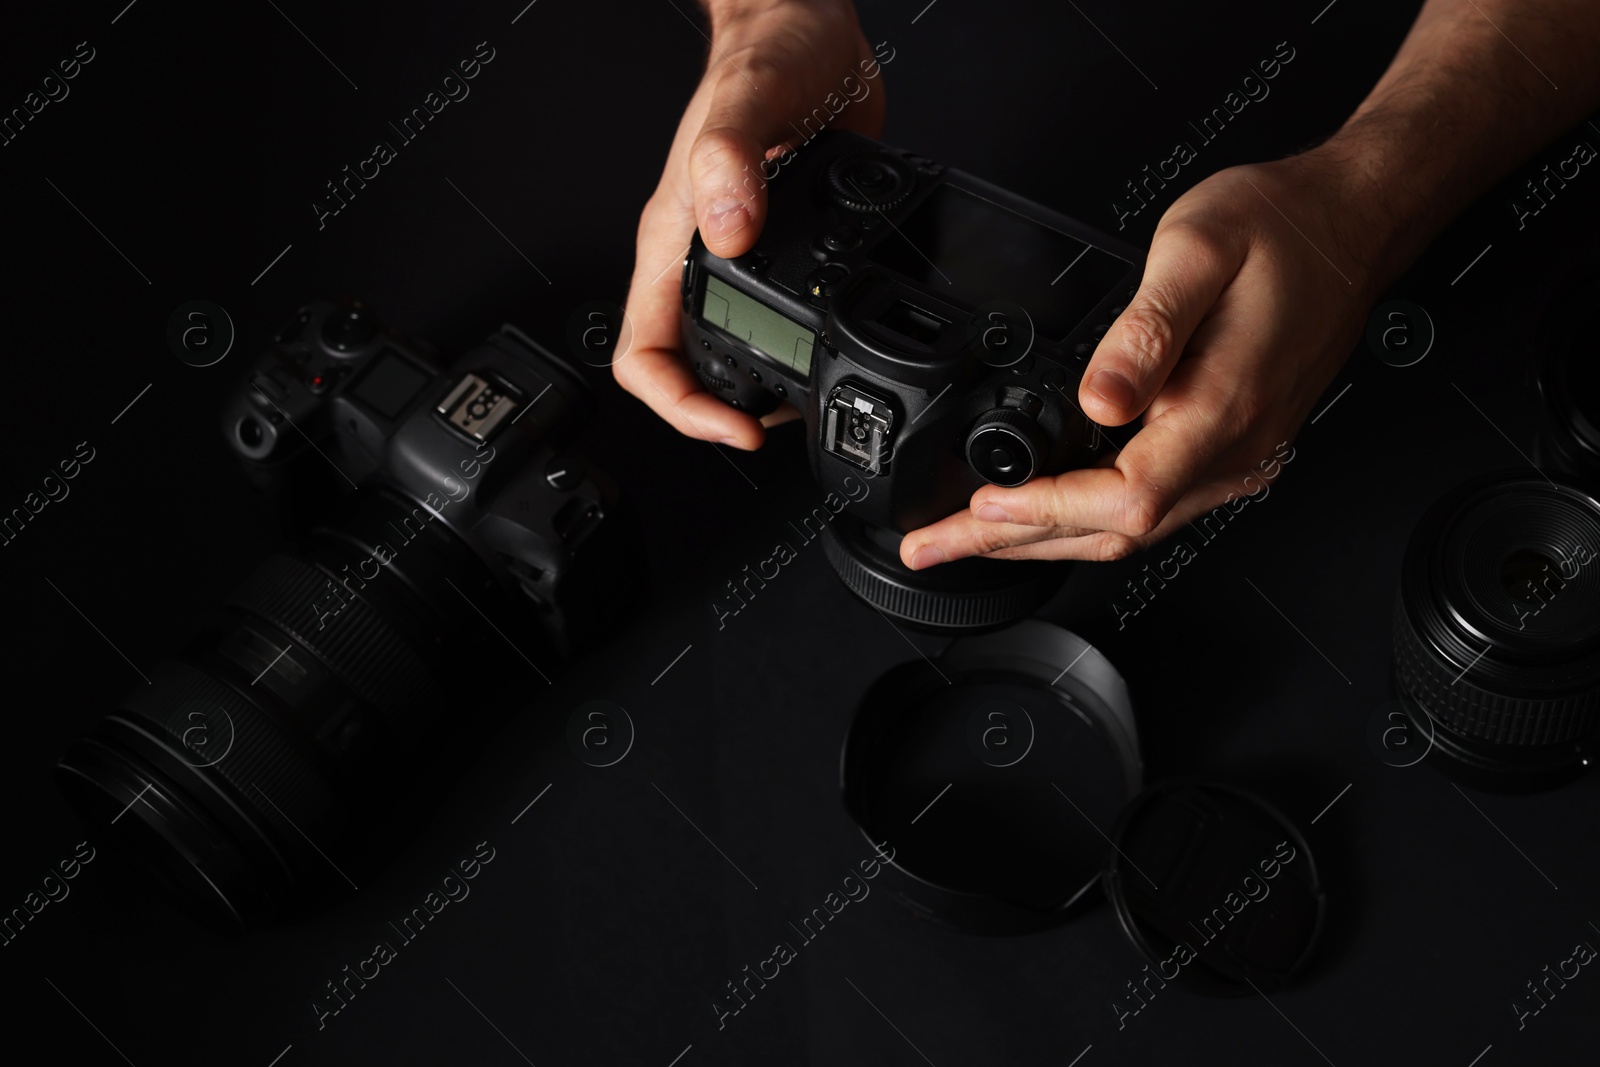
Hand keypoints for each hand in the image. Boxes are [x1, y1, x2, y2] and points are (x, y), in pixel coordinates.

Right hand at [615, 0, 885, 448]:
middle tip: (771, 428)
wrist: (809, 22)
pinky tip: (832, 342)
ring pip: (727, 348)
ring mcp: (740, 255)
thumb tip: (729, 230)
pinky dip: (797, 343)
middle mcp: (700, 255)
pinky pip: (773, 316)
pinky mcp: (785, 246)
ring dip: (759, 386)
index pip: (642, 355)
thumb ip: (730, 161)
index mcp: (672, 238)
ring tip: (803, 403)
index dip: (679, 407)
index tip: (731, 425)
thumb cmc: (770, 49)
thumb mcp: (750, 101)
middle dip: (719, 412)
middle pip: (683, 366)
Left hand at [899, 151, 1384, 568]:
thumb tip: (1099, 399)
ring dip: (1042, 541)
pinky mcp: (1232, 448)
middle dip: (1014, 544)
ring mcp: (1236, 456)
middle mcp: (1233, 448)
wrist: (1350, 224)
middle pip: (1114, 533)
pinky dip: (1083, 521)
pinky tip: (1043, 513)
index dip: (1046, 511)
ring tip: (967, 540)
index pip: (1124, 499)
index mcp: (1222, 407)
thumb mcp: (1198, 249)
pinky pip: (1151, 508)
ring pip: (1130, 532)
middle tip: (934, 546)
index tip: (983, 507)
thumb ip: (1145, 329)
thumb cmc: (1282, 228)